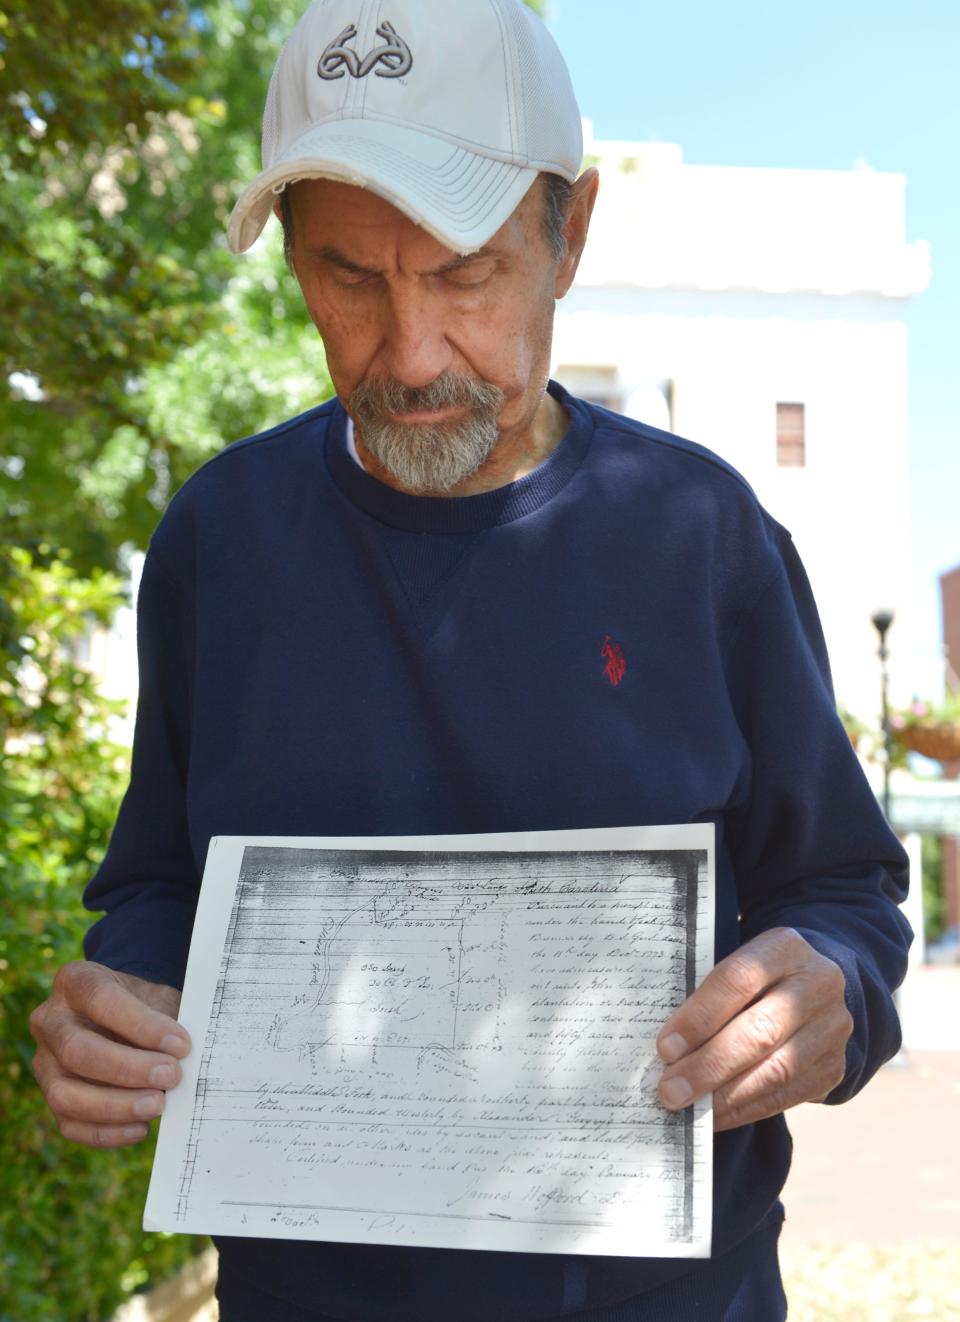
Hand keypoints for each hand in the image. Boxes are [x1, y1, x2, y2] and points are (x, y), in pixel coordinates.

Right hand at [30, 961, 190, 1147]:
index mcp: (76, 981)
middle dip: (128, 1069)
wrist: (125, 1016)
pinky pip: (69, 1124)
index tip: (181, 1045)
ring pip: (65, 1093)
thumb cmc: (144, 1004)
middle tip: (172, 1076)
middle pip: (77, 1050)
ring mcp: (44, 1062)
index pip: (102, 1000)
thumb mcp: (156, 995)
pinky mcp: (51, 1097)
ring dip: (115, 1106)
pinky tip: (140, 1128)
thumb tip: (187, 1055)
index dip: (142, 1025)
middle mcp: (50, 1020)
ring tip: (158, 1105)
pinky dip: (106, 1133)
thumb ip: (167, 1018)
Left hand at [655, 927, 851, 1131]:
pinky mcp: (835, 1066)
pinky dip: (746, 1109)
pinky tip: (715, 1116)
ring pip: (776, 1070)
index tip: (664, 1048)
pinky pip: (787, 1096)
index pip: (737, 981)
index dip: (699, 1017)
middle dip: (708, 1066)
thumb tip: (667, 1048)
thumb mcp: (739, 964)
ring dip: (726, 1096)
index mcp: (784, 947)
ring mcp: (832, 1027)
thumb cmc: (758, 977)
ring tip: (688, 1108)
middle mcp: (817, 984)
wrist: (817, 985)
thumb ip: (708, 994)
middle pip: (759, 1031)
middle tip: (669, 1090)